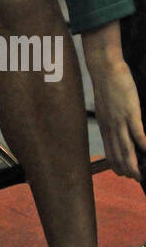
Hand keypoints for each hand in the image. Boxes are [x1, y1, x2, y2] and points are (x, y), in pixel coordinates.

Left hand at [83, 25, 145, 179]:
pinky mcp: (130, 112)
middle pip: (118, 154)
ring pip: (126, 148)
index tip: (123, 174)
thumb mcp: (106, 106)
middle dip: (126, 169)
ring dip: (134, 163)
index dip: (117, 164)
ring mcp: (120, 120)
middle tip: (135, 178)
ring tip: (140, 175)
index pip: (110, 151)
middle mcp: (111, 126)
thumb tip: (117, 127)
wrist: (105, 68)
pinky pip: (137, 132)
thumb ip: (111, 119)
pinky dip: (143, 144)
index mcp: (105, 126)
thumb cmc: (108, 85)